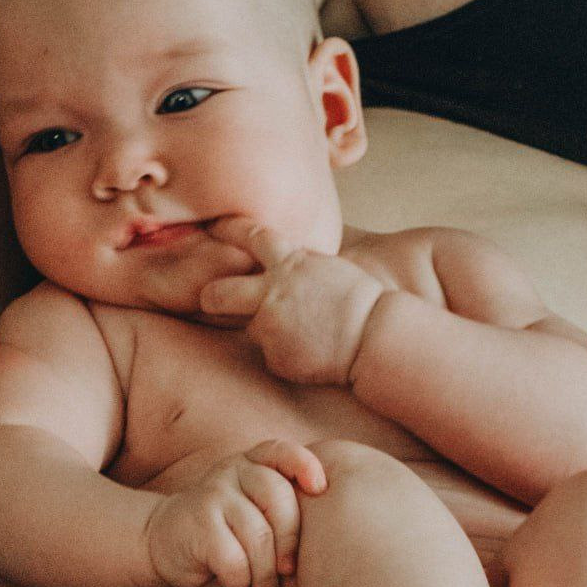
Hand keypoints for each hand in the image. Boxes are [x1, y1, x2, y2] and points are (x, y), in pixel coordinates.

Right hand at [146, 440, 325, 586]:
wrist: (163, 541)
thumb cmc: (226, 529)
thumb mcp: (252, 504)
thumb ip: (282, 502)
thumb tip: (337, 524)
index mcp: (251, 461)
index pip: (282, 451)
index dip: (305, 465)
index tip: (320, 489)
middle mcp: (231, 470)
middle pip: (277, 498)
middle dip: (290, 540)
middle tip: (289, 571)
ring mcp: (211, 495)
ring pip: (258, 536)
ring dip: (265, 574)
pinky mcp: (196, 526)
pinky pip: (234, 559)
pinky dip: (240, 579)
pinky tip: (235, 584)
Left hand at [200, 220, 385, 383]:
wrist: (376, 336)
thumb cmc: (362, 301)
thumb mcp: (328, 268)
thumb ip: (297, 267)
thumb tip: (279, 266)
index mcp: (290, 263)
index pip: (249, 236)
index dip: (226, 229)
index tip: (213, 228)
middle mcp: (271, 293)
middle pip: (218, 293)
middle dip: (210, 297)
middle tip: (210, 301)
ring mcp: (270, 328)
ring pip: (254, 329)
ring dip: (271, 333)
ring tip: (307, 336)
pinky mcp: (275, 358)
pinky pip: (274, 357)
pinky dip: (289, 357)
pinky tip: (314, 354)